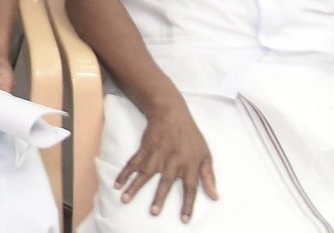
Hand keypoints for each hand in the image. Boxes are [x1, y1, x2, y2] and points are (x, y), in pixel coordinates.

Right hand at [116, 103, 218, 220]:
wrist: (172, 114)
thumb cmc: (191, 137)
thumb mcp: (205, 155)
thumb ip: (209, 177)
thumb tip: (215, 196)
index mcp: (189, 164)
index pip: (190, 188)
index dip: (188, 204)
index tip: (184, 219)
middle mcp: (173, 161)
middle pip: (165, 182)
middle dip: (159, 197)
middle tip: (154, 211)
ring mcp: (157, 155)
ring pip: (144, 174)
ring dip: (134, 187)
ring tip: (126, 199)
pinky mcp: (145, 149)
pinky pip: (133, 163)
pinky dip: (124, 174)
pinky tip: (117, 184)